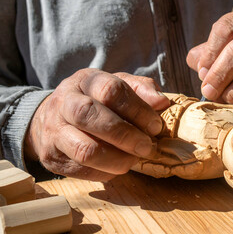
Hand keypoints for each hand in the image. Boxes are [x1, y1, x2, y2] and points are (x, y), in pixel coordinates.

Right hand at [24, 68, 169, 180]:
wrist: (52, 117)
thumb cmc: (96, 101)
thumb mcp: (118, 85)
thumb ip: (141, 90)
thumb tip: (162, 103)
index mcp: (85, 81)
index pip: (110, 91)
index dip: (137, 110)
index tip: (155, 126)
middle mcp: (64, 103)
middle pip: (90, 116)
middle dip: (125, 135)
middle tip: (147, 147)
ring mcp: (54, 131)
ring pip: (85, 149)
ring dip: (117, 159)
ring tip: (134, 159)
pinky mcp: (52, 157)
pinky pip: (82, 170)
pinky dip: (106, 172)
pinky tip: (118, 166)